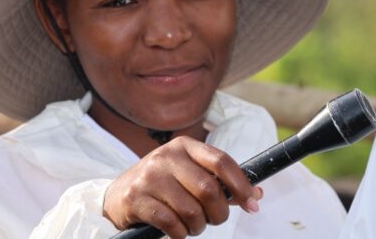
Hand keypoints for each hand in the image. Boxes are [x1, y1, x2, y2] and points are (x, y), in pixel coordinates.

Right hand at [103, 136, 262, 238]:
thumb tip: (257, 194)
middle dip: (219, 212)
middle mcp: (167, 156)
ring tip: (195, 226)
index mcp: (186, 146)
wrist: (118, 194)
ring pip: (191, 209)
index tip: (253, 204)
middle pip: (209, 189)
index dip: (242, 185)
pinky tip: (180, 232)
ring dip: (199, 225)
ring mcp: (149, 176)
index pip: (222, 162)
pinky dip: (181, 233)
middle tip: (216, 220)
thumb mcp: (190, 175)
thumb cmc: (165, 185)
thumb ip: (221, 183)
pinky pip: (171, 222)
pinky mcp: (136, 198)